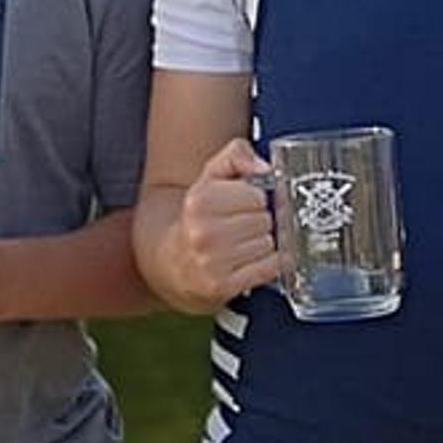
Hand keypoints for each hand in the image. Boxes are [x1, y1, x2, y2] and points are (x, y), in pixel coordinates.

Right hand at [168, 137, 286, 302]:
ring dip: (264, 244)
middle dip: (262, 222)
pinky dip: (269, 264)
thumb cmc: (199, 217)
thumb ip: (237, 155)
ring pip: (269, 244)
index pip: (258, 195)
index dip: (257, 199)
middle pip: (266, 220)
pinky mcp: (222, 286)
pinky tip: (252, 261)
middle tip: (244, 226)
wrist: (172, 263)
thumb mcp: (210, 177)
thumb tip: (265, 168)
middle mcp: (203, 232)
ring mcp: (212, 262)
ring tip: (244, 245)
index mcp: (199, 200)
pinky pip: (270, 268)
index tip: (246, 204)